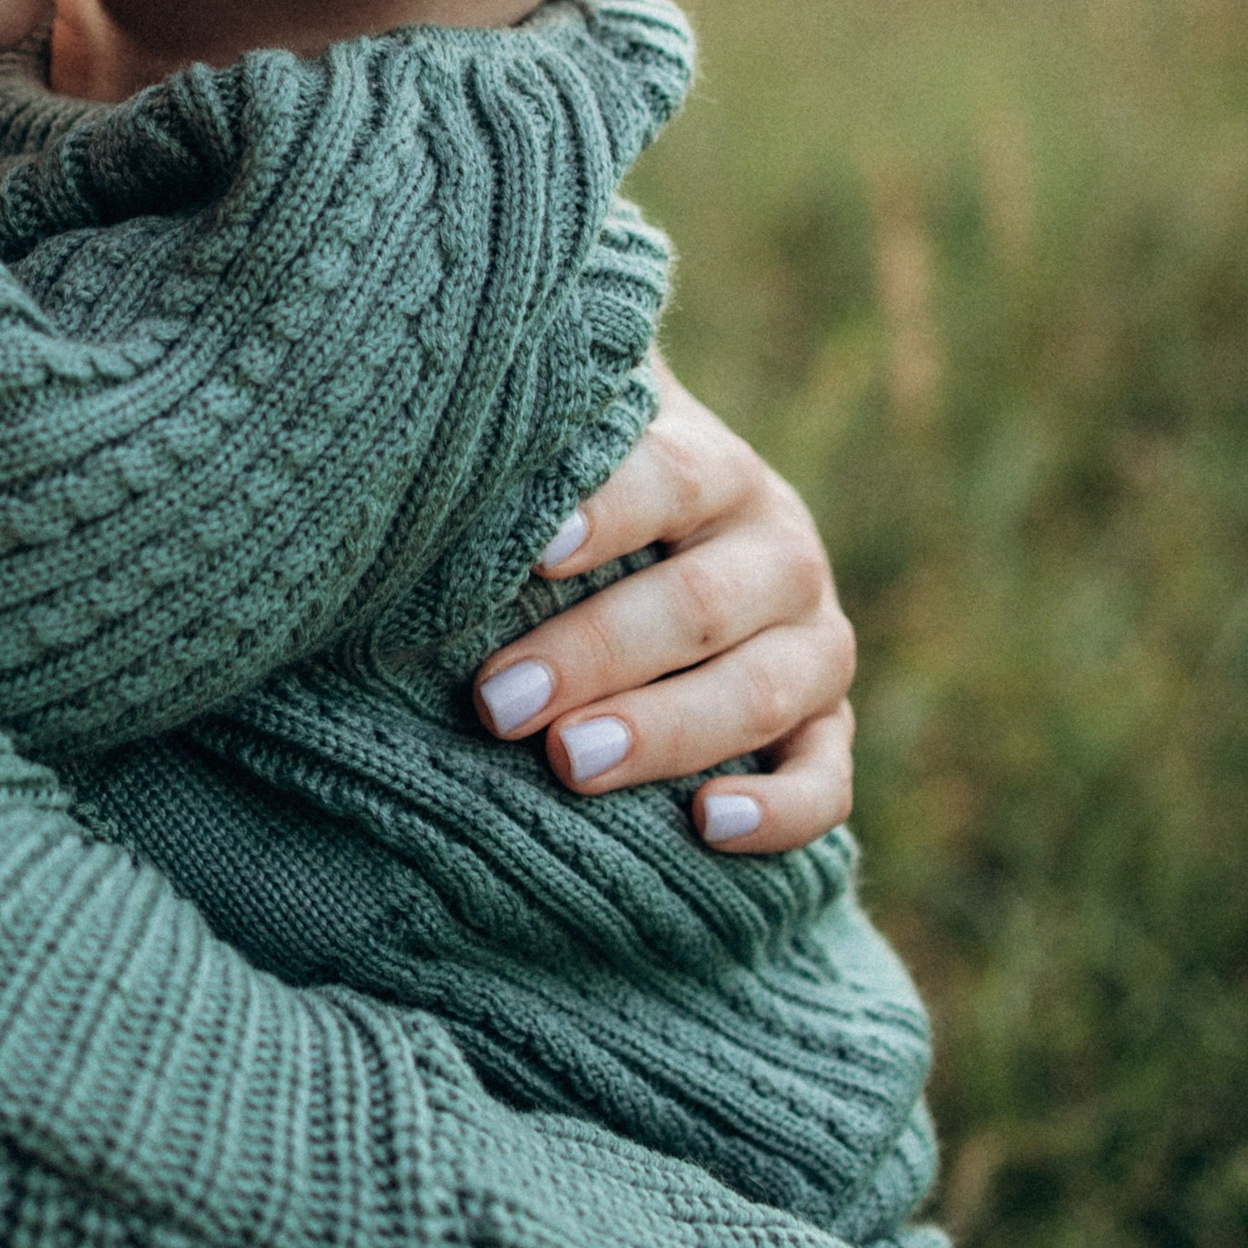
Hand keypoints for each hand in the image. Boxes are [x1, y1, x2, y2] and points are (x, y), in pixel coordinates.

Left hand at [470, 364, 855, 851]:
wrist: (692, 546)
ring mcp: (814, 644)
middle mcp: (779, 552)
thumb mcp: (571, 451)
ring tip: (569, 762)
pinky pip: (827, 780)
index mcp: (717, 471)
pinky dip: (781, 810)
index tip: (535, 550)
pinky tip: (710, 827)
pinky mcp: (827, 728)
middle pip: (702, 603)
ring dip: (667, 731)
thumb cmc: (585, 501)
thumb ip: (529, 437)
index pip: (673, 478)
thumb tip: (419, 419)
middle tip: (499, 702)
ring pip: (763, 692)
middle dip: (597, 654)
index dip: (612, 510)